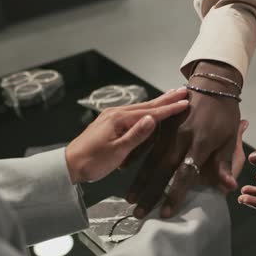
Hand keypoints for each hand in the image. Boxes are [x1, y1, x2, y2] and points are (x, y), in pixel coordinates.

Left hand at [65, 89, 188, 183]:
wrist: (69, 165)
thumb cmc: (92, 161)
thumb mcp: (117, 150)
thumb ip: (136, 135)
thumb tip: (152, 119)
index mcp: (119, 119)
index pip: (150, 112)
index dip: (169, 108)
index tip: (185, 102)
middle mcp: (116, 113)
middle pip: (147, 105)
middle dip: (166, 98)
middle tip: (183, 90)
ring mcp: (112, 116)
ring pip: (141, 107)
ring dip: (157, 102)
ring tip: (171, 96)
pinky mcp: (109, 122)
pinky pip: (133, 113)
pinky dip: (146, 109)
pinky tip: (150, 109)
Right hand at [127, 61, 242, 218]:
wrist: (212, 84)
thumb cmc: (224, 114)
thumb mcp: (229, 138)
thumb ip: (224, 164)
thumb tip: (228, 187)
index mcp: (199, 144)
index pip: (185, 174)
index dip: (175, 194)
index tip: (165, 213)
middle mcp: (180, 139)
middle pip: (162, 170)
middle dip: (150, 193)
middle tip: (138, 213)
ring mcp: (167, 131)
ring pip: (150, 159)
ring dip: (139, 180)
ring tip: (130, 199)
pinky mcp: (160, 124)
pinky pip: (144, 142)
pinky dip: (133, 157)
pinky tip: (122, 170)